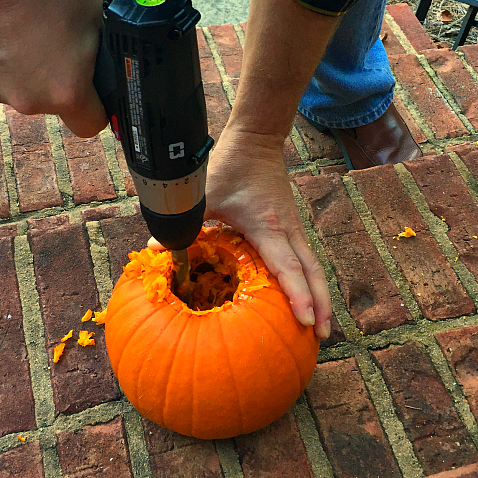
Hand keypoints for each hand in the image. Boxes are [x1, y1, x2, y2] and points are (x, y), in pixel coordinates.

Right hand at [0, 0, 108, 136]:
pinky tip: (0, 31)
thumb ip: (111, 39)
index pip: (90, 124)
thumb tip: (123, 45)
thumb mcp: (96, 7)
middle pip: (55, 104)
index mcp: (67, 91)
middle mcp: (30, 101)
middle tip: (56, 44)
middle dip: (60, 81)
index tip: (94, 91)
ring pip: (22, 91)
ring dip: (27, 71)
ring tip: (25, 31)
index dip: (96, 108)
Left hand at [203, 125, 331, 338]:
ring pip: (314, 266)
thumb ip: (184, 221)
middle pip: (312, 272)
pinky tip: (306, 297)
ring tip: (321, 326)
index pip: (287, 267)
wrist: (256, 140)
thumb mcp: (204, 193)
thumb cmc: (230, 166)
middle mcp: (287, 229)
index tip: (305, 321)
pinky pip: (306, 258)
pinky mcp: (291, 226)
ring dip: (320, 294)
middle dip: (320, 304)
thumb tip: (155, 248)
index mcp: (268, 226)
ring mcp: (293, 227)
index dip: (297, 295)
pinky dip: (310, 280)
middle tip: (322, 336)